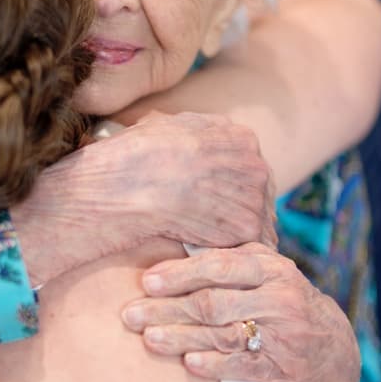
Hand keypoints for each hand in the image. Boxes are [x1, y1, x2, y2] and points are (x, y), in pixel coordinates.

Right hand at [13, 111, 273, 286]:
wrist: (124, 185)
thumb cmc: (133, 156)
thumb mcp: (166, 125)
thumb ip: (196, 130)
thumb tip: (202, 134)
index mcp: (239, 137)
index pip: (247, 165)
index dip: (228, 184)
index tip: (210, 198)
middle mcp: (254, 163)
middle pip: (255, 193)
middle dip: (236, 209)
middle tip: (209, 225)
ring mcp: (253, 196)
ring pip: (253, 220)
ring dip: (233, 234)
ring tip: (209, 245)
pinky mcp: (245, 227)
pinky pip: (244, 245)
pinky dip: (228, 253)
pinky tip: (207, 256)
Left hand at [121, 243, 359, 381]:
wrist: (334, 351)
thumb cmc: (278, 303)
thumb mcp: (262, 274)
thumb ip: (224, 263)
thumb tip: (160, 261)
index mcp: (270, 267)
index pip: (218, 266)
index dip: (179, 274)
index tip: (146, 282)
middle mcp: (279, 297)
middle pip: (213, 302)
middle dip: (166, 309)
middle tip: (130, 315)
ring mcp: (284, 334)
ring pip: (223, 334)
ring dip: (181, 337)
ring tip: (148, 339)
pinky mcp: (285, 368)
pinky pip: (243, 365)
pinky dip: (214, 364)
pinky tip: (188, 362)